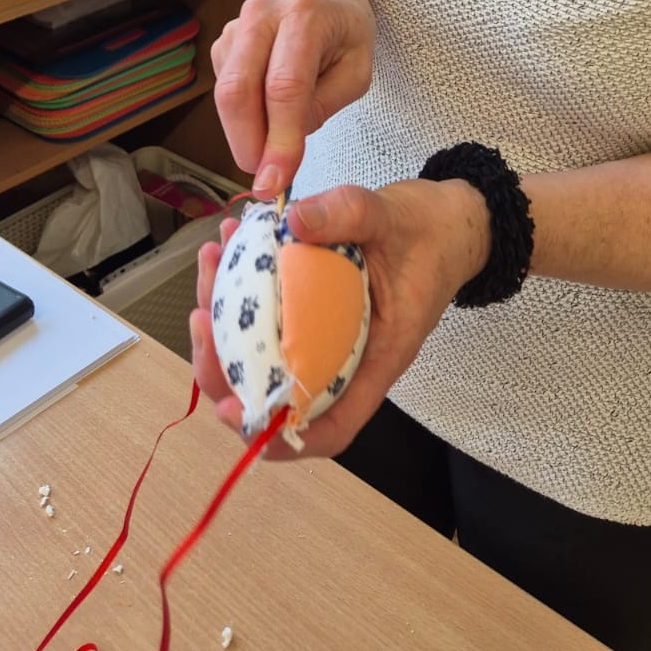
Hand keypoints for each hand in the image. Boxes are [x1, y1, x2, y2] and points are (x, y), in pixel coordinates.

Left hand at [189, 179, 489, 459]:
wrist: (451, 218)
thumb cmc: (432, 232)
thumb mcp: (393, 217)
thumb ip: (348, 214)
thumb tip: (292, 220)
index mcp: (376, 359)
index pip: (330, 425)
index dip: (280, 435)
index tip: (236, 409)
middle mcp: (347, 357)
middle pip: (279, 393)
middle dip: (227, 368)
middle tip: (198, 318)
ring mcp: (328, 334)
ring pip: (266, 351)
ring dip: (226, 319)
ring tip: (209, 262)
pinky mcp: (315, 307)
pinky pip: (273, 314)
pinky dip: (244, 288)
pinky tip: (230, 245)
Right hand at [211, 0, 374, 196]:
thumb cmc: (343, 32)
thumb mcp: (358, 70)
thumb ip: (324, 106)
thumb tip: (282, 145)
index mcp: (306, 16)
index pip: (285, 87)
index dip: (278, 139)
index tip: (274, 182)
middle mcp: (262, 14)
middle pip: (238, 90)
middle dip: (247, 144)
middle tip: (265, 179)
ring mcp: (236, 26)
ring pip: (225, 95)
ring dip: (244, 134)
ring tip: (275, 146)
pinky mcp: (222, 43)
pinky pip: (223, 92)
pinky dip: (242, 117)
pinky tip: (268, 113)